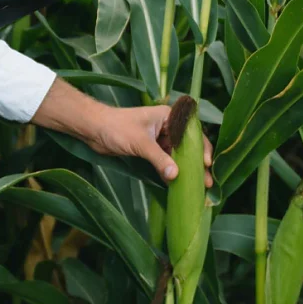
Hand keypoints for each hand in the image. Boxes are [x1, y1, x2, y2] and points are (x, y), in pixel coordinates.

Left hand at [31, 79, 213, 185]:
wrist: (94, 129)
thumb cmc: (117, 127)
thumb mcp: (140, 143)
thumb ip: (159, 159)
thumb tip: (176, 175)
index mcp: (169, 117)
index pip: (192, 132)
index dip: (201, 148)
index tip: (206, 165)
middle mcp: (168, 126)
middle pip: (188, 146)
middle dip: (198, 164)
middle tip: (208, 181)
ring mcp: (159, 139)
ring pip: (178, 155)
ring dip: (187, 170)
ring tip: (199, 186)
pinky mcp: (150, 150)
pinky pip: (166, 161)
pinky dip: (172, 171)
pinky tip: (180, 184)